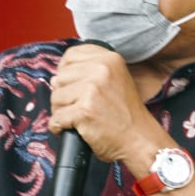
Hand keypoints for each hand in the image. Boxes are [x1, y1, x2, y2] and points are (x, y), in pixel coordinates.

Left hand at [48, 43, 164, 163]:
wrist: (140, 140)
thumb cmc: (127, 115)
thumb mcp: (116, 81)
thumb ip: (89, 73)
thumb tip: (55, 79)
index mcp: (110, 59)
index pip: (71, 55)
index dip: (66, 71)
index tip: (71, 85)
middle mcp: (101, 70)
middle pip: (60, 77)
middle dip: (63, 95)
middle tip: (78, 107)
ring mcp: (92, 89)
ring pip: (56, 98)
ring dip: (61, 112)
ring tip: (78, 119)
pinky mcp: (84, 111)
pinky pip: (56, 118)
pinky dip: (59, 127)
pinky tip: (73, 129)